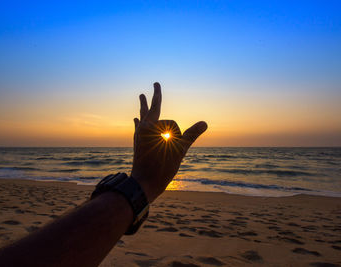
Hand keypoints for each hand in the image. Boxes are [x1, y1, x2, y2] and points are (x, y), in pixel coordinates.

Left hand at [131, 82, 206, 202]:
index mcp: (151, 128)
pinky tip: (135, 119)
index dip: (178, 135)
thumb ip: (191, 135)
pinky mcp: (138, 143)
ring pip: (143, 116)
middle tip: (156, 84)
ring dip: (144, 106)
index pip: (171, 123)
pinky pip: (138, 128)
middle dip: (154, 97)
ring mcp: (139, 136)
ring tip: (142, 96)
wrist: (143, 185)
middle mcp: (143, 129)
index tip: (176, 147)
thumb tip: (204, 122)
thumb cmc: (161, 169)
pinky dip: (139, 122)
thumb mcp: (179, 151)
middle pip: (150, 109)